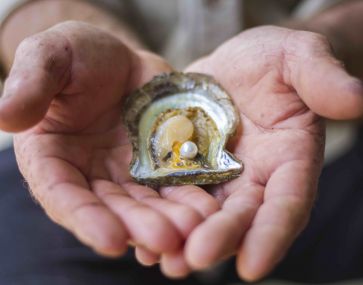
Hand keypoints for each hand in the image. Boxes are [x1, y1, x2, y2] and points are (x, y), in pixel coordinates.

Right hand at [0, 21, 218, 258]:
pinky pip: (173, 184)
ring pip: (148, 202)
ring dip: (170, 219)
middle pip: (113, 208)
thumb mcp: (51, 56)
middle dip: (139, 225)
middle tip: (167, 239)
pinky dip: (189, 198)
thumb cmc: (78, 55)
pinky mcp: (157, 163)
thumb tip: (6, 115)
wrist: (120, 59)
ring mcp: (127, 171)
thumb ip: (31, 83)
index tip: (111, 241)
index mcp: (53, 157)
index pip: (63, 195)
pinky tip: (207, 211)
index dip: (86, 219)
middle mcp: (90, 173)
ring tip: (194, 229)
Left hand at [180, 26, 362, 280]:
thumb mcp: (296, 58)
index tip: (253, 266)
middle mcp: (254, 177)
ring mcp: (218, 175)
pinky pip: (175, 195)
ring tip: (161, 259)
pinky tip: (140, 232)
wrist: (234, 65)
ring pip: (204, 214)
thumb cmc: (273, 60)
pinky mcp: (187, 167)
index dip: (272, 233)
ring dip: (184, 238)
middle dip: (219, 240)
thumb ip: (321, 79)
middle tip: (192, 260)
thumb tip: (356, 98)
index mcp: (288, 159)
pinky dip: (161, 215)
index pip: (287, 202)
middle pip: (239, 216)